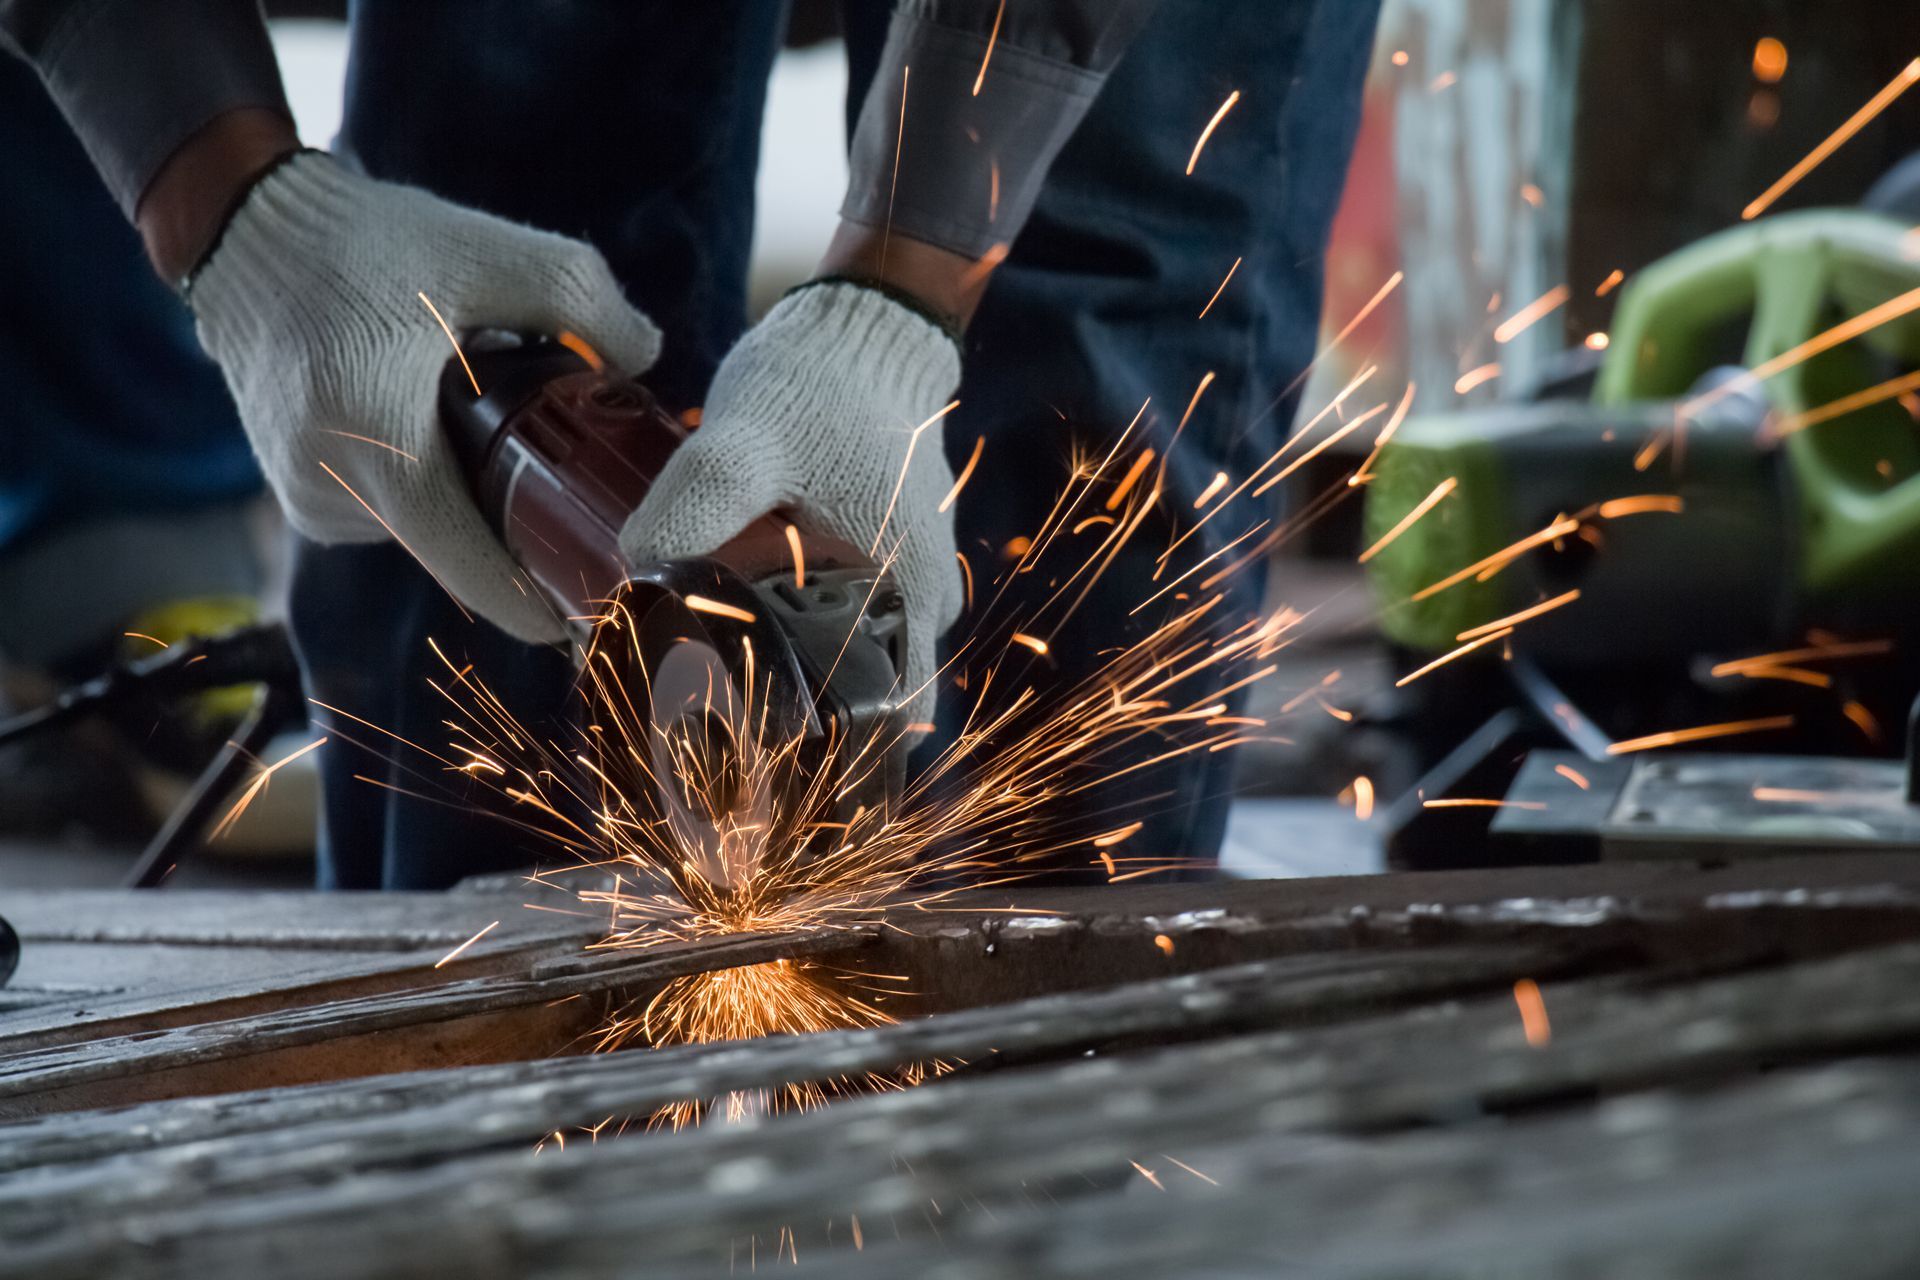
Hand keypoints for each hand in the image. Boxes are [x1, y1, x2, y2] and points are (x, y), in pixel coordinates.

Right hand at [189, 152, 659, 643]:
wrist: (243, 227)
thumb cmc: (364, 243)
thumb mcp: (485, 252)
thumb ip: (582, 297)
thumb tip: (648, 355)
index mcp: (382, 459)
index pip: (480, 575)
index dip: (550, 604)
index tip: (606, 612)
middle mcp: (334, 500)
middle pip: (465, 547)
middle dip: (524, 520)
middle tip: (576, 474)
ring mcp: (308, 503)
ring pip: (431, 528)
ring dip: (474, 493)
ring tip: (494, 426)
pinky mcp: (298, 494)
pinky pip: (394, 510)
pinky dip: (432, 481)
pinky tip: (446, 427)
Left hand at [618, 281, 963, 722]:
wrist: (861, 324)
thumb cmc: (823, 382)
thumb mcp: (748, 442)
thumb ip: (695, 504)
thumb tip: (628, 573)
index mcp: (910, 606)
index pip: (878, 732)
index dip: (811, 765)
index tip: (730, 763)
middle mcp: (916, 615)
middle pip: (848, 708)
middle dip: (768, 725)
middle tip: (677, 720)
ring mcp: (897, 592)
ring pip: (833, 668)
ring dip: (768, 680)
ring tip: (680, 675)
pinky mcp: (869, 567)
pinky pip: (823, 626)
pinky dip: (773, 636)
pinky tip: (712, 622)